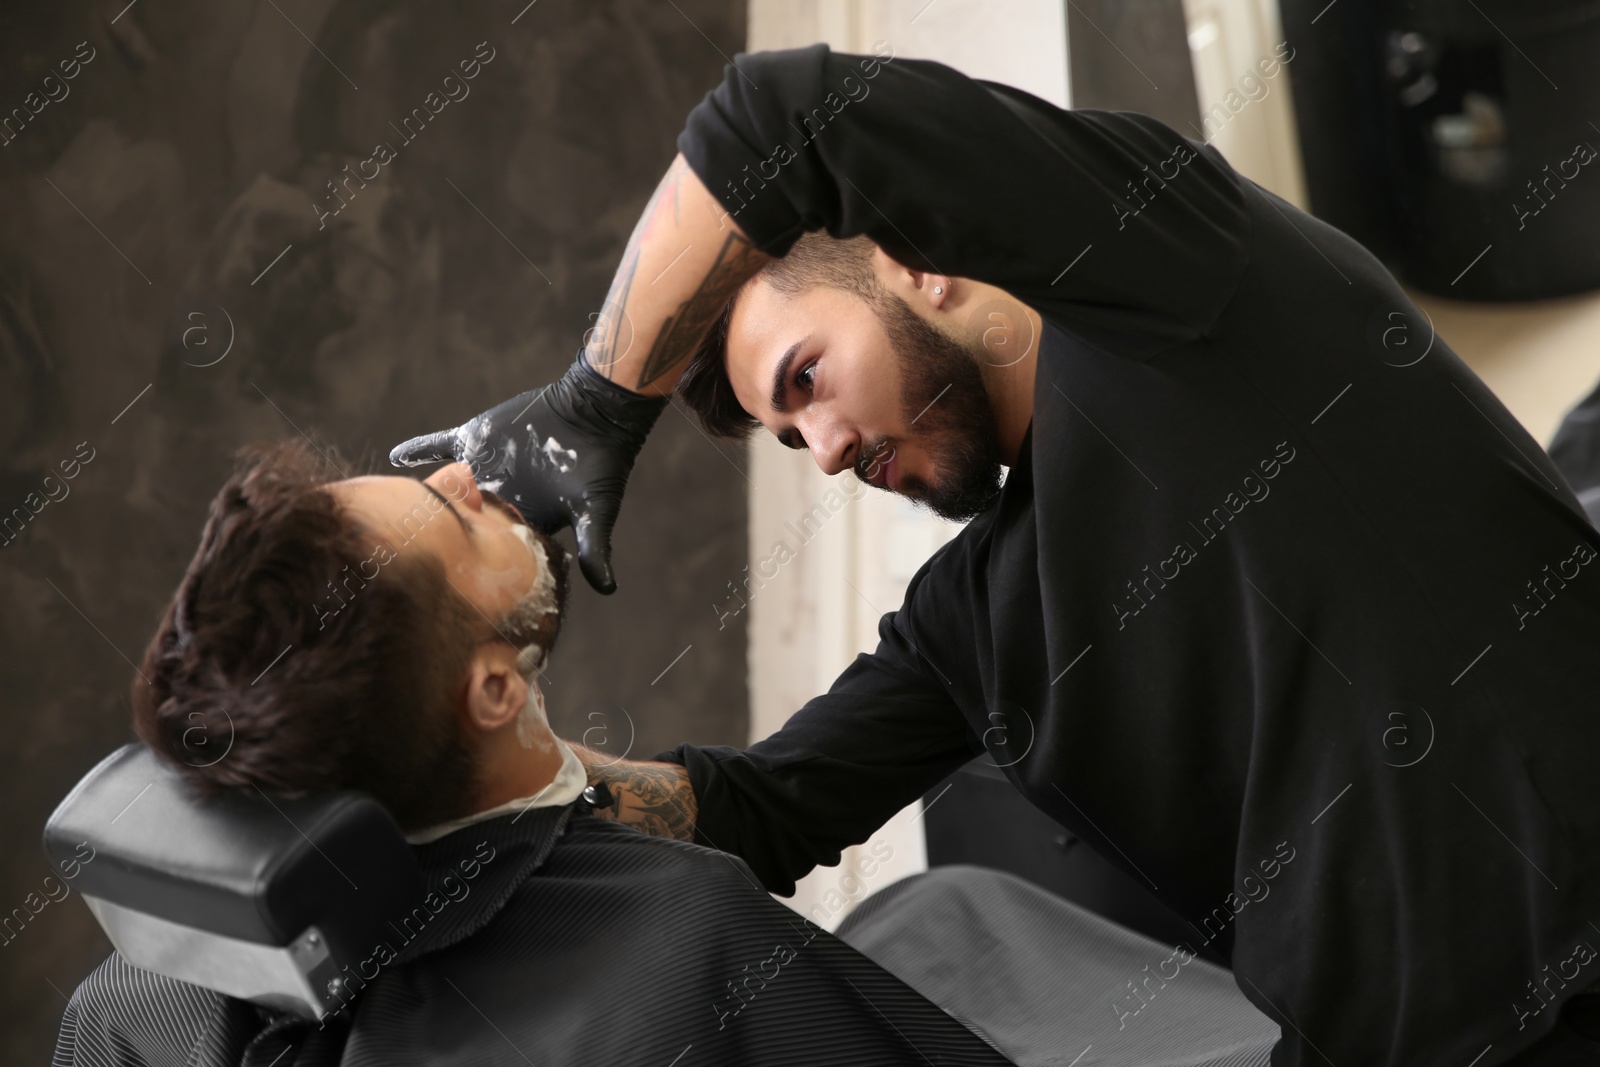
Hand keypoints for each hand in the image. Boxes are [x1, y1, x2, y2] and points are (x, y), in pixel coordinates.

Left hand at [389, 353, 667, 593]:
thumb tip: (608, 588)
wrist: (593, 413)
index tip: (458, 586)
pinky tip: (396, 456)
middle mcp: (498, 497)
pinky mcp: (475, 441)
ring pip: (445, 489)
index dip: (477, 565)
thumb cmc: (600, 465)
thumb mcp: (597, 512)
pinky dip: (419, 449)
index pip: (493, 548)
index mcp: (522, 520)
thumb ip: (594, 548)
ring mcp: (484, 468)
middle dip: (441, 538)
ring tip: (392, 519)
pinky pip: (440, 446)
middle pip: (462, 523)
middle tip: (411, 558)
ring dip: (423, 500)